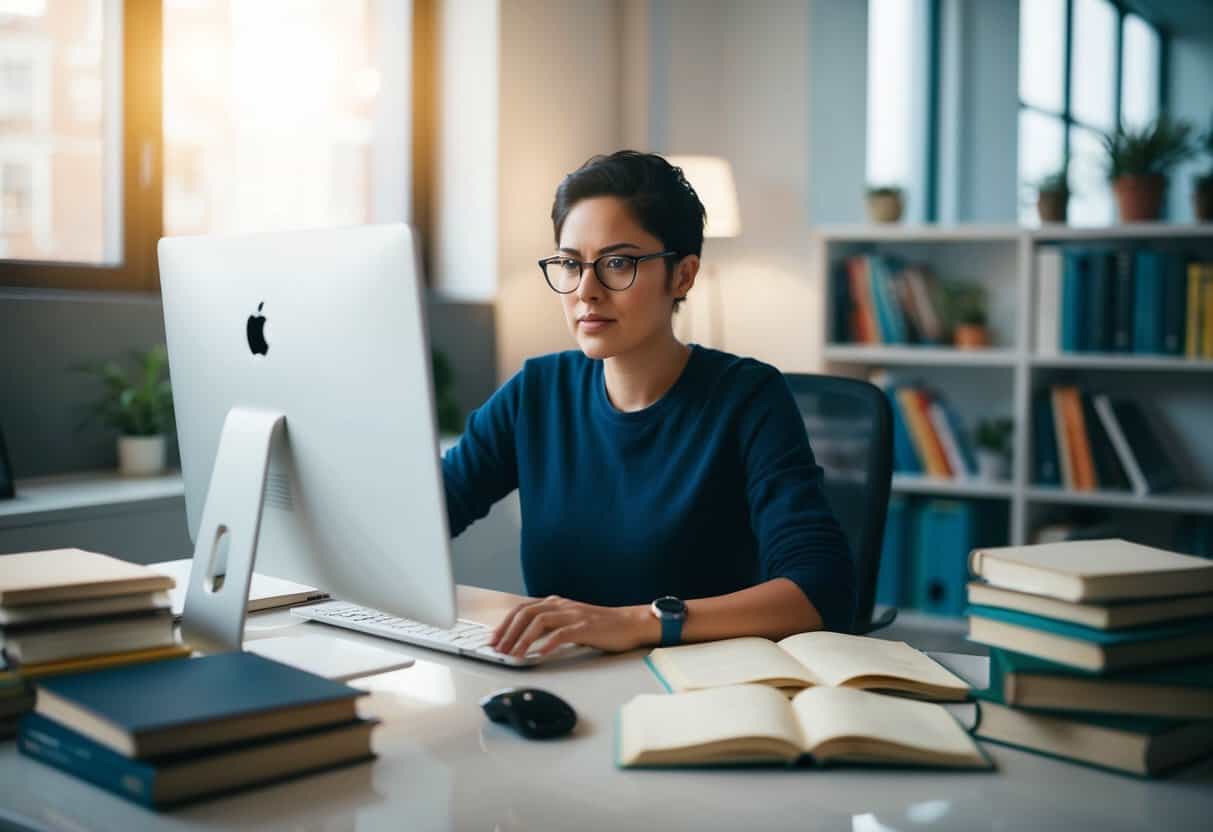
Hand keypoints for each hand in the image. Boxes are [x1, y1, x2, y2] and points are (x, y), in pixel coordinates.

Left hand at [489, 595, 655, 657]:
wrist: (630, 623)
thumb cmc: (601, 626)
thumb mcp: (571, 621)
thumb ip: (551, 626)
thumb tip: (526, 640)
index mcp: (556, 603)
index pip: (522, 609)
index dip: (505, 624)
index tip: (493, 639)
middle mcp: (562, 605)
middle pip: (526, 613)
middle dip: (508, 632)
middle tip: (497, 650)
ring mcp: (573, 614)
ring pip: (539, 621)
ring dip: (522, 639)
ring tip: (513, 655)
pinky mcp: (585, 627)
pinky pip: (561, 634)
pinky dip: (547, 644)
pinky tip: (538, 655)